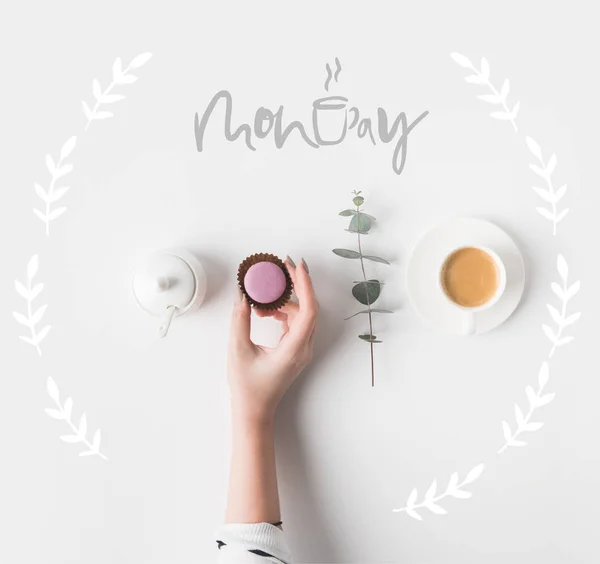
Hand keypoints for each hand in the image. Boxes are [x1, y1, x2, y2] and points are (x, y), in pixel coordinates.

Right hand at [227, 258, 317, 423]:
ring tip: (262, 300)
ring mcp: (301, 350)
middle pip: (309, 308)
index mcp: (294, 349)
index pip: (309, 310)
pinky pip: (295, 324)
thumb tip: (242, 295)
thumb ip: (240, 320)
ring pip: (301, 315)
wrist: (254, 411)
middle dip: (297, 285)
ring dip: (284, 303)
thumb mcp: (238, 350)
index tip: (295, 266)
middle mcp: (303, 348)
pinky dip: (282, 314)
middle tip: (283, 266)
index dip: (304, 285)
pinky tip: (264, 314)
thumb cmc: (247, 387)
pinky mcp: (295, 351)